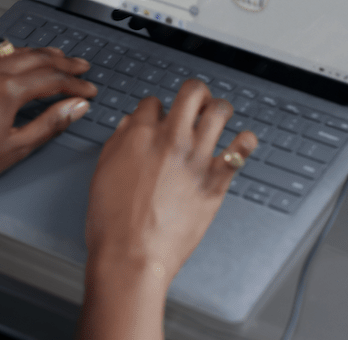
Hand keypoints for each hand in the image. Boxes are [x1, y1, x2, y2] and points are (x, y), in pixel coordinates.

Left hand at [0, 46, 97, 207]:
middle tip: (81, 68)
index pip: (52, 79)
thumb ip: (48, 124)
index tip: (88, 91)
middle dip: (62, 63)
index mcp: (6, 89)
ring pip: (12, 53)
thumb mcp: (14, 149)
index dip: (75, 85)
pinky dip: (8, 57)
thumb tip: (75, 107)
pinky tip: (12, 62)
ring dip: (37, 55)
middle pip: (35, 59)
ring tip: (55, 58)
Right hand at [79, 80, 256, 339]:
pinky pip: (241, 149)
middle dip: (195, 93)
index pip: (153, 102)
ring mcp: (197, 158)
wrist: (132, 256)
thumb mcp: (102, 173)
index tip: (160, 117)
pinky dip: (245, 141)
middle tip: (197, 102)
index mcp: (139, 135)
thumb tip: (129, 126)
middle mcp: (171, 139)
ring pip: (220, 111)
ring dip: (220, 110)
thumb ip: (118, 143)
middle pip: (192, 92)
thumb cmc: (113, 223)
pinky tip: (241, 142)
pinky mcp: (216, 181)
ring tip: (219, 117)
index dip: (156, 109)